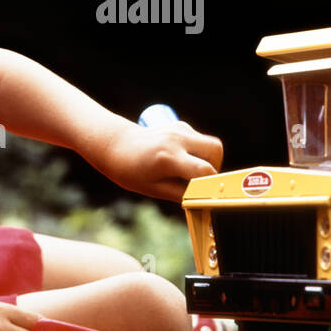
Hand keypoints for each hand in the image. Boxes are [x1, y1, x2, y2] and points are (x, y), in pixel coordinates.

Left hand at [93, 118, 222, 201]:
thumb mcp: (154, 189)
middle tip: (201, 180)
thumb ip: (181, 196)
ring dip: (208, 159)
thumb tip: (204, 204)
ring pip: (211, 143)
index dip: (209, 185)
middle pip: (215, 150)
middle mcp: (176, 140)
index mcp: (168, 157)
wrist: (115, 146)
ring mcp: (179, 129)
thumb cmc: (130, 171)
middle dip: (215, 167)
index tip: (206, 195)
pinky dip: (199, 152)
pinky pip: (200, 140)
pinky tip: (182, 159)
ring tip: (190, 170)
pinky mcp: (180, 126)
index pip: (203, 170)